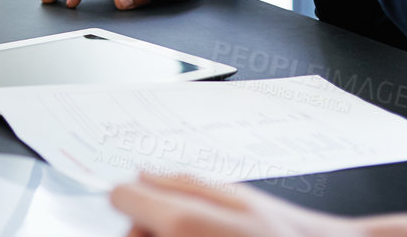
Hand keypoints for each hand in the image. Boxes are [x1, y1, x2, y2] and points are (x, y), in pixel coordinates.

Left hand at [111, 174, 363, 236]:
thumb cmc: (286, 232)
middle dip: (148, 226)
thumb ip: (182, 182)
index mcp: (183, 223)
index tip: (150, 200)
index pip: (121, 197)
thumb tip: (142, 176)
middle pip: (130, 232)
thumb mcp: (238, 195)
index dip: (135, 196)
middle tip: (189, 227)